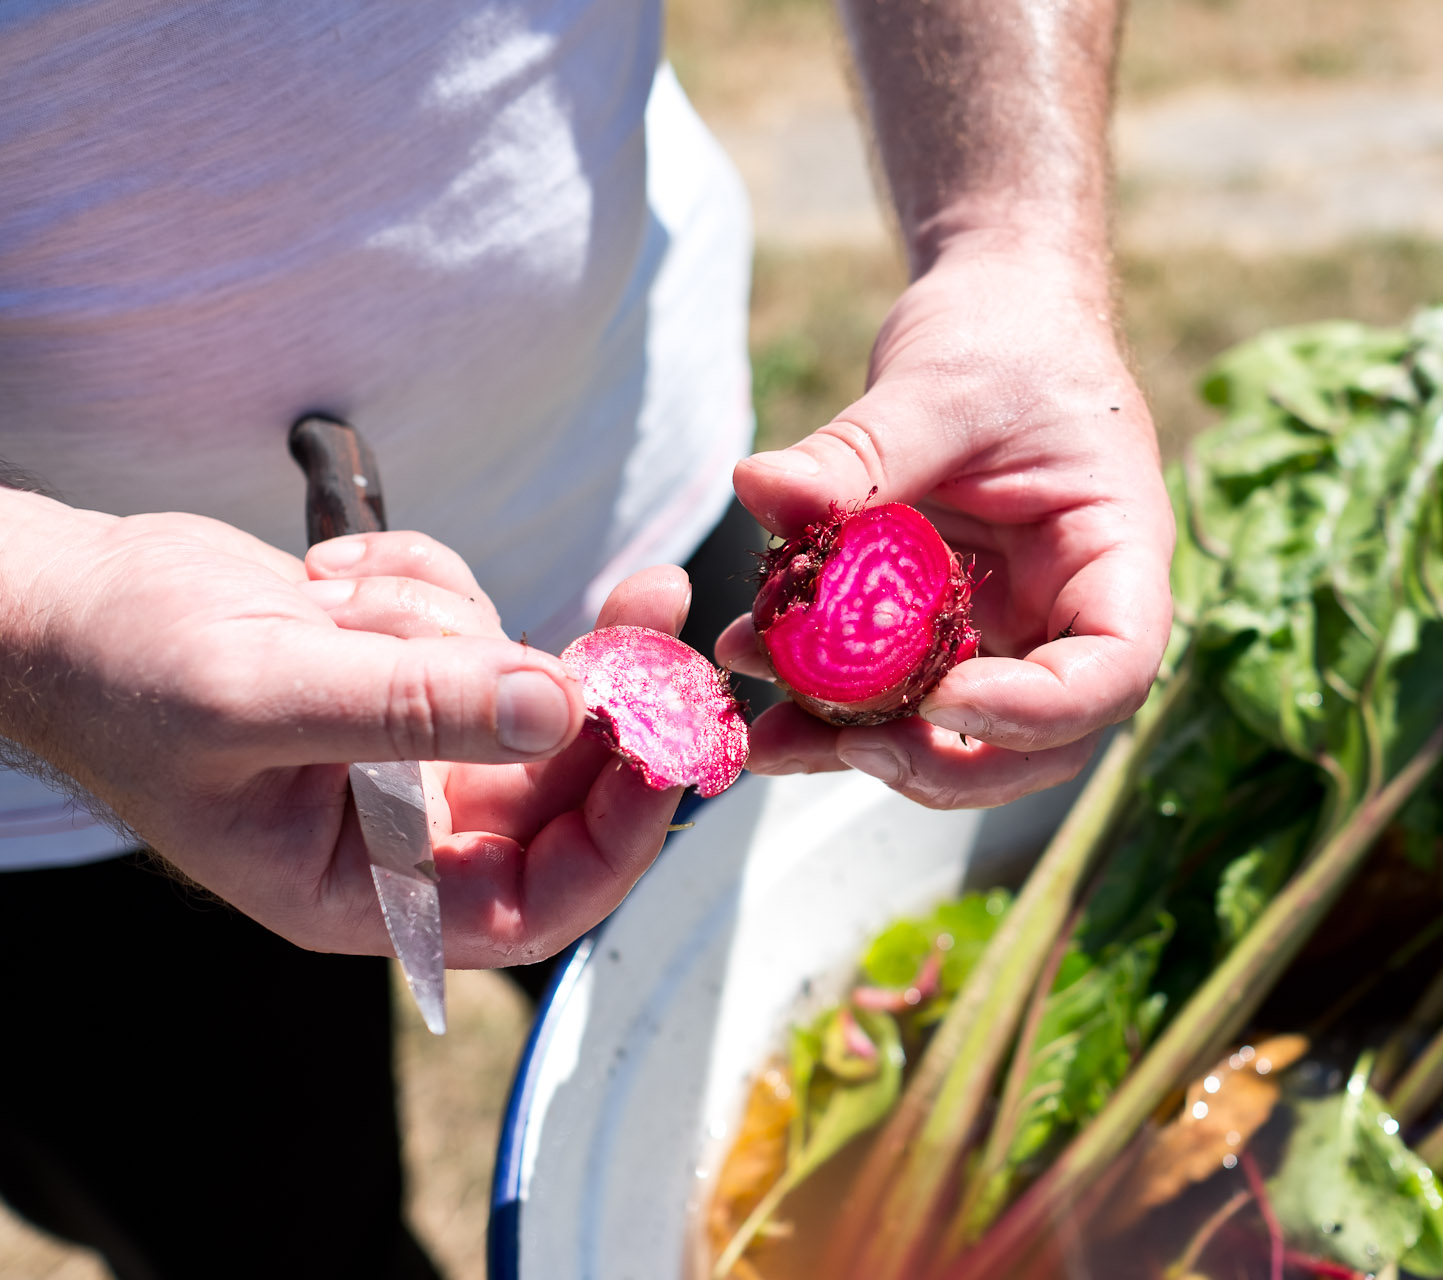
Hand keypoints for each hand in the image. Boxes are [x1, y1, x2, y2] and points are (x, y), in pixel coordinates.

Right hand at [0, 492, 689, 964]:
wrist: (64, 599)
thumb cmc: (123, 672)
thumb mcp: (263, 692)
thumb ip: (411, 708)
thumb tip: (561, 708)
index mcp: (370, 889)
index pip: (540, 901)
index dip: (619, 835)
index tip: (666, 742)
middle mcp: (408, 830)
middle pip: (566, 781)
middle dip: (603, 691)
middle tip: (653, 602)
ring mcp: (417, 747)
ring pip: (521, 679)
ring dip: (449, 619)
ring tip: (332, 597)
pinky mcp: (416, 674)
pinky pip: (475, 617)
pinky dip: (422, 578)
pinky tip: (325, 575)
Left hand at [718, 242, 1173, 807]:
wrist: (996, 312)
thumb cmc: (1005, 339)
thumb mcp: (937, 386)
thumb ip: (859, 451)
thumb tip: (758, 488)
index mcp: (1114, 560)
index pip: (1112, 673)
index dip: (1034, 711)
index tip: (940, 696)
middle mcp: (1070, 617)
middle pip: (1041, 743)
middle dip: (945, 763)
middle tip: (853, 750)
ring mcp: (1006, 632)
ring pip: (958, 736)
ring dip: (865, 749)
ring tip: (770, 737)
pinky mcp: (940, 631)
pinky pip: (892, 689)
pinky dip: (825, 700)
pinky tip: (750, 669)